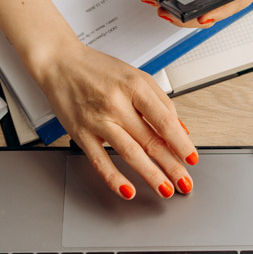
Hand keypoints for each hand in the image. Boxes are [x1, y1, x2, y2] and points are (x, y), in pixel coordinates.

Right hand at [36, 39, 197, 199]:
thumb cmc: (99, 69)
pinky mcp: (81, 133)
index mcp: (134, 87)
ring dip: (151, 175)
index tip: (191, 158)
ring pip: (129, 153)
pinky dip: (114, 178)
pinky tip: (128, 190)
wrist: (61, 63)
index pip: (164, 120)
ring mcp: (98, 120)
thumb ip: (160, 101)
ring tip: (166, 189)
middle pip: (150, 140)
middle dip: (172, 165)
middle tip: (184, 182)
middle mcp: (116, 104)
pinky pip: (99, 160)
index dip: (181, 143)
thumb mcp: (136, 75)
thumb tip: (179, 128)